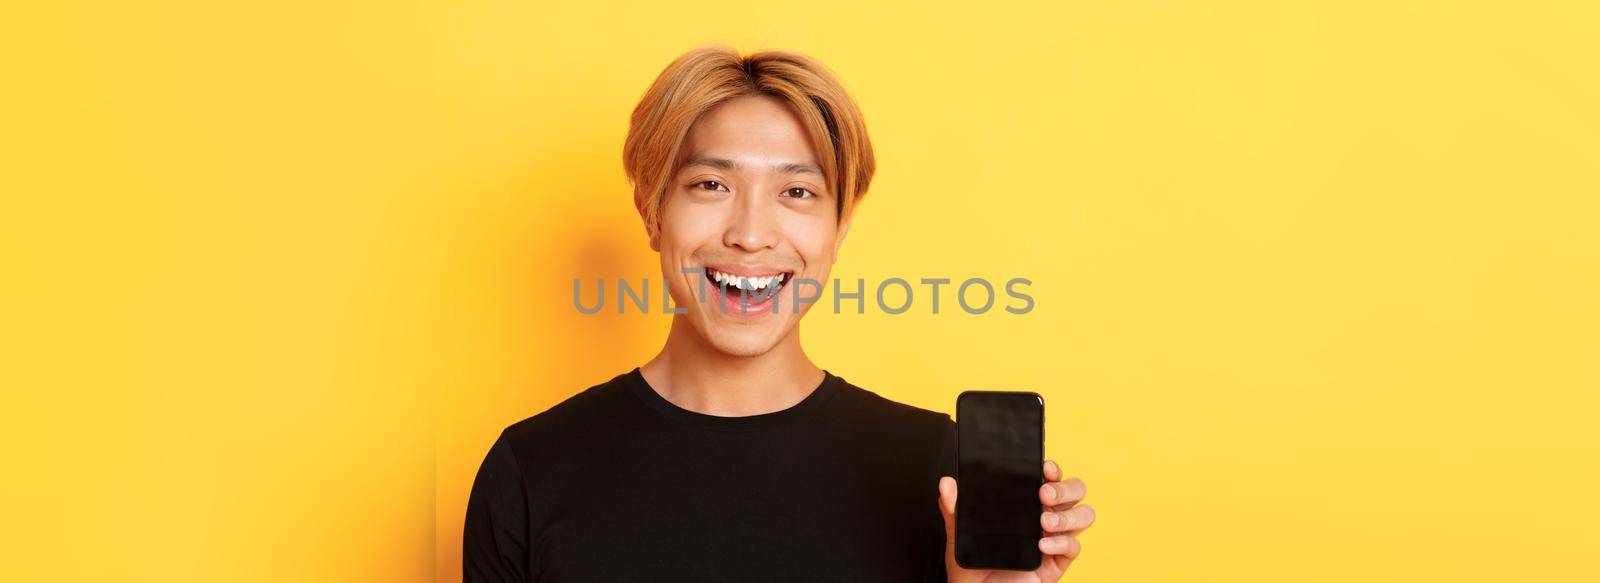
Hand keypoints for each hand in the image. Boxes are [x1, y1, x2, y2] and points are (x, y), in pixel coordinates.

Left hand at [938, 460, 1093, 581]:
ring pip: (1084, 515)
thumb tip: (946, 483)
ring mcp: (1054, 540)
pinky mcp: (1057, 564)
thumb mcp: (959, 535)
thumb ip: (953, 509)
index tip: (1044, 466)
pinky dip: (1062, 543)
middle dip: (1065, 487)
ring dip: (1068, 515)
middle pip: (1075, 491)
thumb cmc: (973, 567)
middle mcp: (1045, 518)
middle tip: (1044, 494)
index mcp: (1026, 505)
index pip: (1049, 478)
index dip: (1053, 469)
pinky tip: (1043, 546)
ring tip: (1045, 523)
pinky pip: (1074, 548)